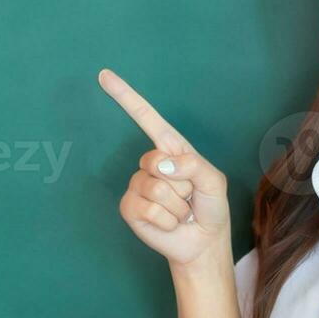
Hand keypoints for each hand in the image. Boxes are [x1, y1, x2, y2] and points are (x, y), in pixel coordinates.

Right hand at [98, 68, 230, 265]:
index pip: (146, 118)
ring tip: (181, 212)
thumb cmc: (209, 207)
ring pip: (155, 188)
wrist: (203, 241)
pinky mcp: (129, 208)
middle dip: (181, 183)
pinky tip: (169, 223)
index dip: (125, 97)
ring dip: (176, 206)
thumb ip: (194, 166)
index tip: (104, 76)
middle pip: (155, 160)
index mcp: (171, 148)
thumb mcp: (214, 181)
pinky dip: (165, 220)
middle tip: (189, 197)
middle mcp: (151, 164)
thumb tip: (162, 165)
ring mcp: (137, 185)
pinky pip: (146, 208)